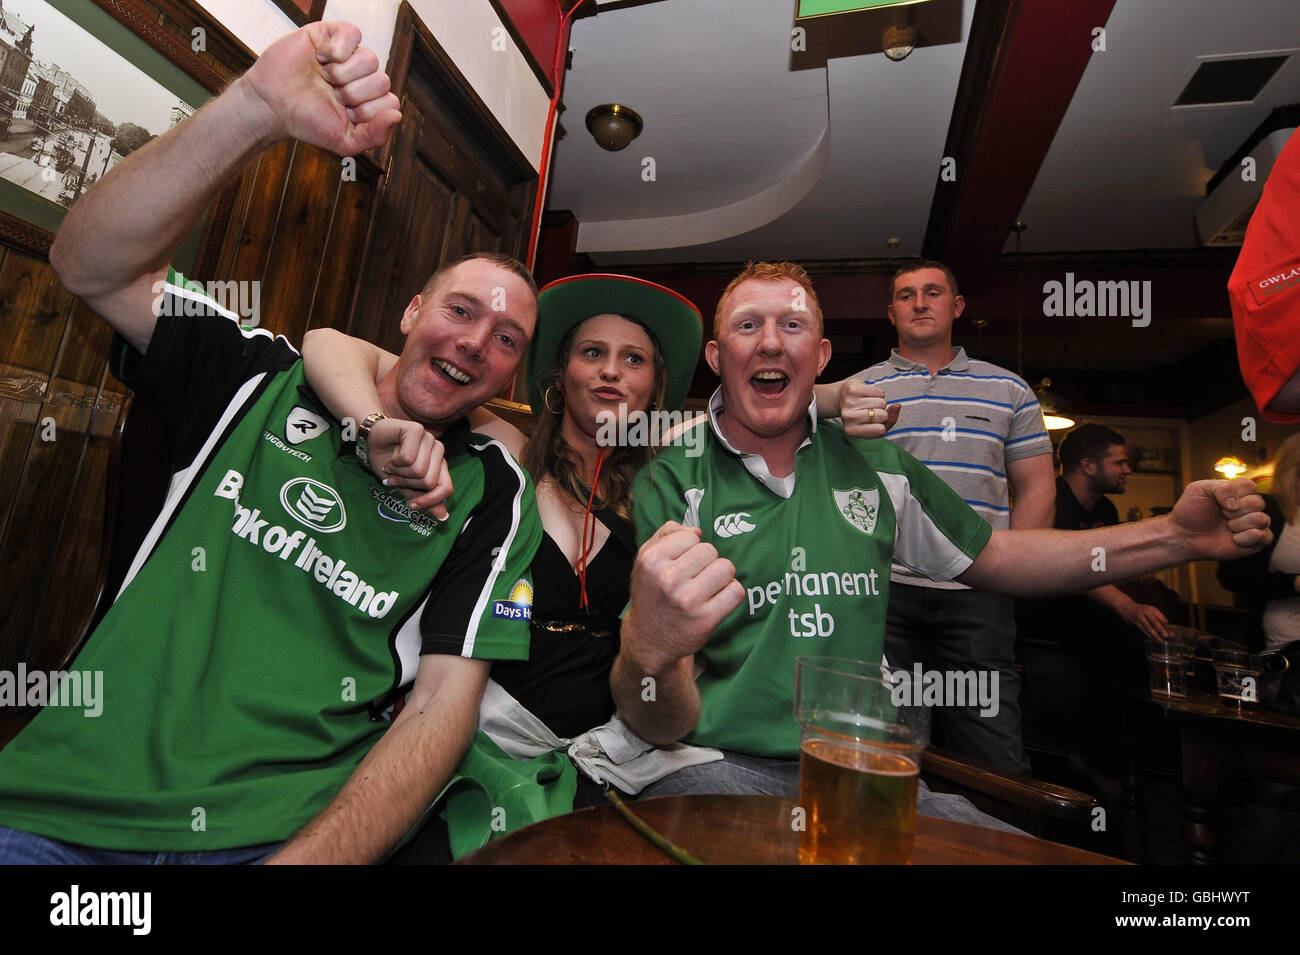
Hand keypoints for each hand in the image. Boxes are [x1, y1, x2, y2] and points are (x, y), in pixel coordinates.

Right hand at [240, 22, 400, 154]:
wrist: (272, 106)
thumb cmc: (307, 122)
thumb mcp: (344, 142)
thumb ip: (375, 136)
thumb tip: (397, 116)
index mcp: (369, 101)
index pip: (391, 102)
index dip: (369, 111)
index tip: (346, 115)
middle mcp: (362, 77)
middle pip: (381, 81)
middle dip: (354, 95)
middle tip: (332, 95)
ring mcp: (348, 56)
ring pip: (370, 60)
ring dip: (343, 74)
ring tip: (324, 78)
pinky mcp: (331, 35)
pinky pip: (353, 34)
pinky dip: (338, 49)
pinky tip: (322, 57)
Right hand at [367, 418, 452, 519]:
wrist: (370, 442)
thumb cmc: (389, 463)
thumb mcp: (405, 486)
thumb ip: (423, 498)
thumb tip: (443, 516)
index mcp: (439, 465)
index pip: (446, 488)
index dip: (429, 501)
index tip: (411, 505)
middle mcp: (438, 451)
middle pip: (428, 482)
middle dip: (406, 484)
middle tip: (394, 477)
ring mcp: (429, 439)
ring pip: (418, 470)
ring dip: (398, 472)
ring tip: (392, 466)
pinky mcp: (416, 429)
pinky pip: (408, 458)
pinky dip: (395, 461)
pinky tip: (392, 455)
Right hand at [624, 521, 743, 673]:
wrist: (648, 640)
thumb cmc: (652, 593)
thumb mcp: (646, 559)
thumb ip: (666, 534)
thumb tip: (696, 531)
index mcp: (651, 560)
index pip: (692, 537)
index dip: (690, 549)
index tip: (681, 564)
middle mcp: (668, 578)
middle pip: (711, 550)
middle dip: (706, 563)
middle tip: (694, 579)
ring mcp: (688, 600)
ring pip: (727, 567)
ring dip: (721, 577)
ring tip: (706, 589)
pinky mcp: (706, 619)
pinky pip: (736, 591)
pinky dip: (730, 594)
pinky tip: (716, 601)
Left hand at [837, 379, 899, 438]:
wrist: (841, 398)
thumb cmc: (861, 414)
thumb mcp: (874, 425)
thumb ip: (890, 421)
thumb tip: (898, 405)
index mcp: (851, 430)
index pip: (881, 430)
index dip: (882, 425)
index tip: (874, 422)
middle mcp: (848, 417)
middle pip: (883, 415)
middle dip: (882, 412)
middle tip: (869, 410)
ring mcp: (849, 402)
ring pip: (882, 403)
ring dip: (879, 402)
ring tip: (868, 403)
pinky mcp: (853, 389)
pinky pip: (879, 391)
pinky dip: (877, 393)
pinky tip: (867, 395)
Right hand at [1120, 601, 1169, 639]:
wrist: (1127, 607)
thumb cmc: (1142, 610)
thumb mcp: (1151, 611)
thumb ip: (1159, 619)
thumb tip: (1168, 629)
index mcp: (1153, 609)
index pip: (1162, 618)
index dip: (1167, 626)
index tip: (1171, 633)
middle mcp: (1146, 612)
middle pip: (1155, 622)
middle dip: (1161, 629)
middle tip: (1167, 636)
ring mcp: (1140, 617)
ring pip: (1148, 627)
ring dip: (1155, 635)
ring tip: (1161, 640)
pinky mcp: (1136, 622)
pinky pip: (1143, 630)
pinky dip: (1148, 635)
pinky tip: (1153, 639)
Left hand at [1169, 478, 1270, 561]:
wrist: (1183, 535)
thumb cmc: (1191, 510)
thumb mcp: (1199, 489)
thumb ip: (1221, 487)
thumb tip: (1236, 504)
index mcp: (1238, 492)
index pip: (1250, 486)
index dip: (1234, 493)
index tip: (1218, 502)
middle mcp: (1249, 507)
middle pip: (1257, 502)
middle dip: (1234, 510)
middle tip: (1221, 515)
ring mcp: (1253, 524)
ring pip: (1261, 519)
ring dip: (1239, 524)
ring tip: (1226, 526)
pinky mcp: (1255, 542)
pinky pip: (1266, 537)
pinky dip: (1246, 538)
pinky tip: (1233, 539)